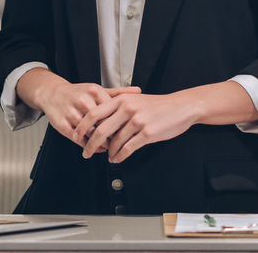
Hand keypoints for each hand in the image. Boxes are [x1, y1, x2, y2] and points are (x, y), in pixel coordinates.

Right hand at [17, 69, 139, 146]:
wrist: (52, 93)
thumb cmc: (77, 93)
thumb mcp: (97, 89)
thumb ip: (118, 92)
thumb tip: (138, 91)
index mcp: (94, 91)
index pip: (112, 110)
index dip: (120, 123)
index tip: (126, 131)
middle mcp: (82, 100)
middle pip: (102, 122)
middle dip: (111, 134)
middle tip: (119, 143)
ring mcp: (71, 112)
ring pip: (90, 132)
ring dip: (100, 142)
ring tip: (108, 148)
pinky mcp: (61, 124)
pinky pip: (77, 138)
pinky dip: (86, 145)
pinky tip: (92, 147)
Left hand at [74, 92, 195, 162]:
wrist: (181, 107)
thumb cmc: (158, 105)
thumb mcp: (135, 100)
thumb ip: (118, 108)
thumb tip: (100, 123)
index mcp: (121, 99)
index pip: (94, 113)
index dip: (82, 126)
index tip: (76, 135)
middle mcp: (127, 108)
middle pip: (100, 129)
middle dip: (90, 144)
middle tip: (86, 153)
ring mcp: (137, 121)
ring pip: (114, 141)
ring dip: (108, 153)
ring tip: (107, 157)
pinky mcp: (147, 133)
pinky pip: (128, 148)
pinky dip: (120, 156)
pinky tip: (117, 158)